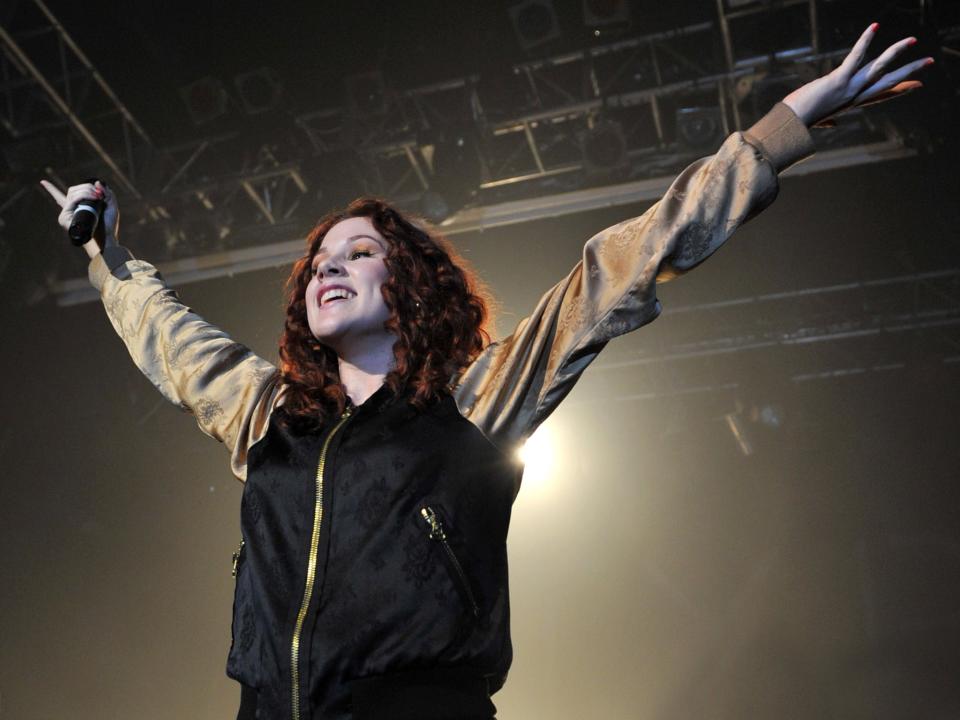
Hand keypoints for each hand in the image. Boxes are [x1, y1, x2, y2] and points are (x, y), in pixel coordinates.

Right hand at [40, 179, 119, 259]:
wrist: (106, 239)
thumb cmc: (109, 225)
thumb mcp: (110, 207)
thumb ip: (107, 194)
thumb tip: (97, 182)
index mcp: (76, 208)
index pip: (60, 196)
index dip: (51, 189)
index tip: (42, 182)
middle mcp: (69, 210)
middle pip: (72, 191)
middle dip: (86, 188)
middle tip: (99, 193)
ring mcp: (66, 214)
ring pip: (72, 193)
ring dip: (86, 191)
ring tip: (98, 196)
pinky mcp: (65, 217)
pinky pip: (72, 200)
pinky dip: (82, 196)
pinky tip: (93, 197)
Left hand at [782, 23, 932, 127]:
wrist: (790, 125)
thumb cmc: (800, 121)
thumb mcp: (818, 119)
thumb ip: (828, 120)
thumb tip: (831, 124)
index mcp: (851, 104)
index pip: (880, 95)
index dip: (900, 89)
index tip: (917, 84)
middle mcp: (855, 97)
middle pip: (888, 81)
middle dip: (910, 70)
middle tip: (929, 61)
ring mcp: (849, 89)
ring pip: (879, 67)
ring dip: (896, 52)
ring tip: (912, 40)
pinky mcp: (838, 80)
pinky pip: (856, 56)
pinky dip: (865, 41)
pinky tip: (874, 27)